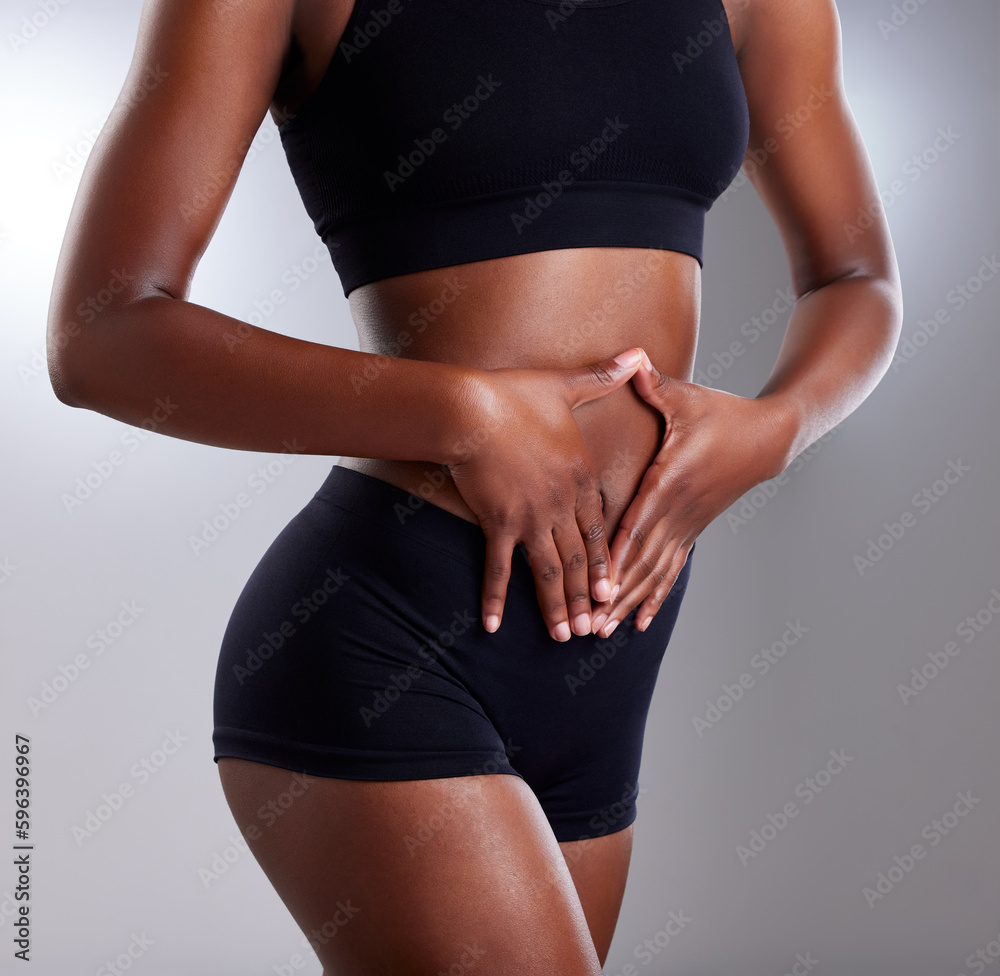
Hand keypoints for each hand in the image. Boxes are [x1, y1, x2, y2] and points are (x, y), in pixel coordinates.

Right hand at [446, 348, 647, 640]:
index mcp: (578, 477)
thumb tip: (637, 353)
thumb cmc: (513, 395)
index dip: (606, 561)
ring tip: (563, 637)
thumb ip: (603, 378)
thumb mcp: (564, 386)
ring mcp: (530, 517)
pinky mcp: (497, 522)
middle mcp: (560, 504)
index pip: (598, 528)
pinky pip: (497, 568)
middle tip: (595, 629)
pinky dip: (495, 597)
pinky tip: (492, 626)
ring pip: (548, 571)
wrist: (470, 409)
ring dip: (555, 606)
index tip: (614, 589)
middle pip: (577, 559)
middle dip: (586, 597)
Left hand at [590, 354, 793, 637]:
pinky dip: (654, 596)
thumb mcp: (686, 397)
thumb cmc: (721, 414)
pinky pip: (671, 570)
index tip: (596, 586)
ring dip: (628, 603)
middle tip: (588, 626)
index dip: (615, 558)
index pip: (636, 525)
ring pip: (654, 573)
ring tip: (604, 633)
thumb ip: (654, 383)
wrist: (767, 439)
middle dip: (613, 595)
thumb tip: (630, 356)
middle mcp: (677, 511)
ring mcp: (687, 525)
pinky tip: (640, 622)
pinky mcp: (692, 531)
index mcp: (669, 480)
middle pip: (640, 562)